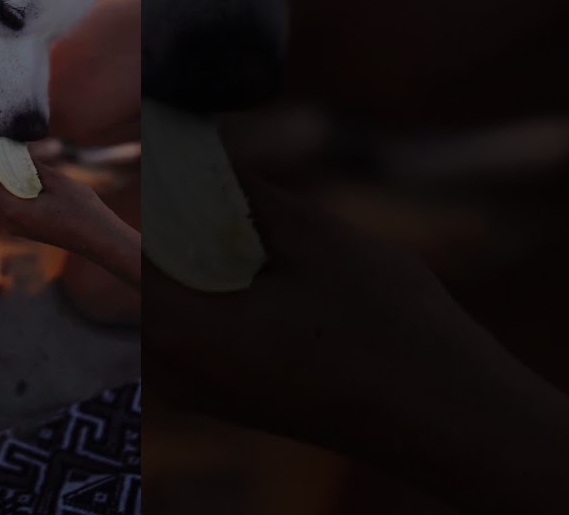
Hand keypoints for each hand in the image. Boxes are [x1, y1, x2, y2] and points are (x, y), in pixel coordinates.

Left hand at [0, 152, 141, 289]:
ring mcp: (14, 228)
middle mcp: (9, 222)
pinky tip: (12, 176)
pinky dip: (1, 190)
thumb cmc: (81, 210)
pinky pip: (2, 207)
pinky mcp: (22, 229)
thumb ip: (33, 166)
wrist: (97, 238)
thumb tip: (16, 152)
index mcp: (14, 210)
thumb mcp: (57, 181)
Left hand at [144, 165, 568, 513]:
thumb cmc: (391, 332)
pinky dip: (203, 285)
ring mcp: (189, 388)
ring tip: (228, 208)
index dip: (135, 189)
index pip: (120, 242)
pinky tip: (248, 260)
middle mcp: (167, 367)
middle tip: (192, 167)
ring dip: (185, 251)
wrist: (448, 420)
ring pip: (161, 297)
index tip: (156, 148)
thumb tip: (197, 150)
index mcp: (180, 328)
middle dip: (161, 217)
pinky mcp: (215, 394)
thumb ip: (242, 193)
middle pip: (136, 270)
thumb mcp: (316, 239)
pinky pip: (184, 324)